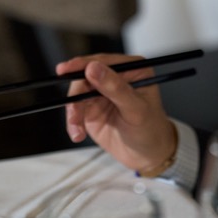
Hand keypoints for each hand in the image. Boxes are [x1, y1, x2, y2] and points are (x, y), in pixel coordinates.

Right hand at [58, 54, 176, 173]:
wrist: (147, 156)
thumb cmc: (151, 130)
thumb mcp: (136, 109)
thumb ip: (115, 88)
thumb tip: (93, 68)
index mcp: (131, 70)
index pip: (103, 61)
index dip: (82, 64)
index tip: (66, 69)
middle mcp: (114, 78)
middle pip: (85, 77)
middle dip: (75, 96)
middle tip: (73, 111)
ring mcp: (101, 93)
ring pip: (76, 94)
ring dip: (73, 112)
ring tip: (77, 129)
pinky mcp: (91, 108)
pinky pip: (75, 110)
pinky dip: (73, 122)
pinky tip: (78, 134)